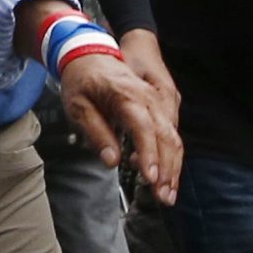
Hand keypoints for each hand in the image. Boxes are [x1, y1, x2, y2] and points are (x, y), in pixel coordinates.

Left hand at [55, 46, 182, 204]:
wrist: (91, 54)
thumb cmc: (82, 80)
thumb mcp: (78, 107)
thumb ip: (96, 133)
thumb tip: (112, 161)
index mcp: (128, 96)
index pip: (144, 129)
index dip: (149, 156)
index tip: (150, 179)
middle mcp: (149, 99)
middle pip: (167, 137)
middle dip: (168, 171)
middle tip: (164, 198)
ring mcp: (157, 102)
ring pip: (173, 138)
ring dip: (173, 168)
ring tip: (168, 194)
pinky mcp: (159, 108)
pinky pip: (170, 134)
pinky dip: (170, 157)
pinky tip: (159, 176)